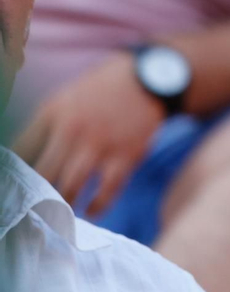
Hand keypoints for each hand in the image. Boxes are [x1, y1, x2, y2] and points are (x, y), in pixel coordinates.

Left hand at [13, 56, 164, 216]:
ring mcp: (100, 144)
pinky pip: (107, 191)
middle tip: (38, 206)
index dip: (15, 172)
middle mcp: (73, 129)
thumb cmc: (106, 88)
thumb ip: (49, 123)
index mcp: (54, 112)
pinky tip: (92, 210)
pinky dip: (97, 205)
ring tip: (62, 211)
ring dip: (64, 204)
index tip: (17, 185)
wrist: (151, 79)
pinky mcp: (126, 156)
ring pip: (71, 186)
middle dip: (38, 194)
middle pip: (44, 173)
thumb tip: (28, 157)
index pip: (21, 151)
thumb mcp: (68, 96)